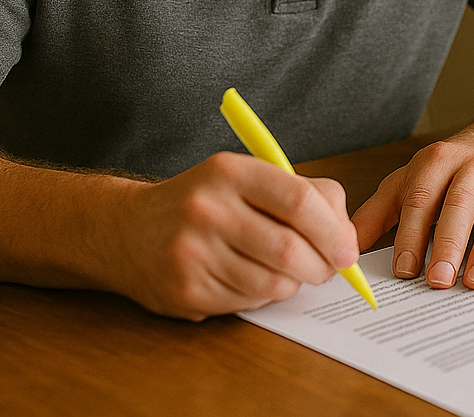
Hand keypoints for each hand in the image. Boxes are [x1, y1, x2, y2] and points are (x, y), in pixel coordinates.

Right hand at [111, 151, 359, 320]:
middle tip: (327, 269)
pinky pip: (248, 303)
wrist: (126, 230)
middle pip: (290, 249)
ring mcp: (192, 252)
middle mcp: (207, 208)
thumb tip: (346, 236)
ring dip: (292, 284)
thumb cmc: (202, 203)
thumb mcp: (245, 178)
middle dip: (321, 266)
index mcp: (228, 171)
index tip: (347, 249)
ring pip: (272, 283)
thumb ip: (302, 194)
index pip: (299, 201)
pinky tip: (251, 279)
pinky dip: (262, 296)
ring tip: (287, 273)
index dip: (333, 231)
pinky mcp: (185, 290)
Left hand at [352, 129, 473, 290]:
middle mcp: (473, 163)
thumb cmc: (452, 170)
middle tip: (440, 281)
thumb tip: (344, 250)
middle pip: (460, 204)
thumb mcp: (410, 181)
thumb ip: (377, 215)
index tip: (406, 269)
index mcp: (436, 160)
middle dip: (449, 244)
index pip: (421, 199)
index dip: (412, 235)